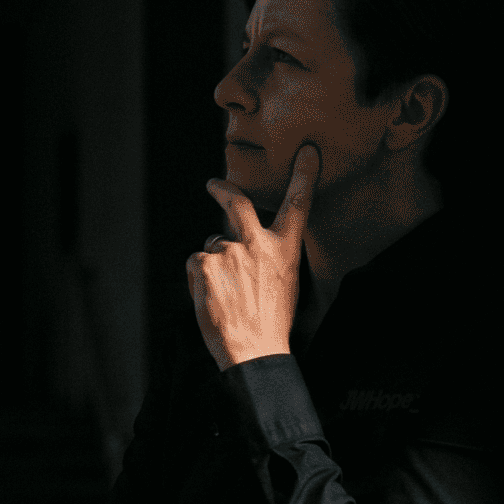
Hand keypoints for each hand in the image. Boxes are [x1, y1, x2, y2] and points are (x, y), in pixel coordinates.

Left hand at [187, 145, 317, 369]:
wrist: (254, 351)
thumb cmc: (272, 324)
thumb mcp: (286, 285)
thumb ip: (270, 258)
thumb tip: (250, 249)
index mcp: (284, 250)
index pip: (297, 205)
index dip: (303, 176)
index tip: (307, 152)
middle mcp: (257, 244)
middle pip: (237, 205)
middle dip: (224, 190)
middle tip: (213, 185)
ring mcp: (229, 252)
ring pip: (213, 248)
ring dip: (214, 266)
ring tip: (226, 296)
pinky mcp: (204, 263)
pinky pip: (196, 262)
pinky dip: (199, 278)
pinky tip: (212, 298)